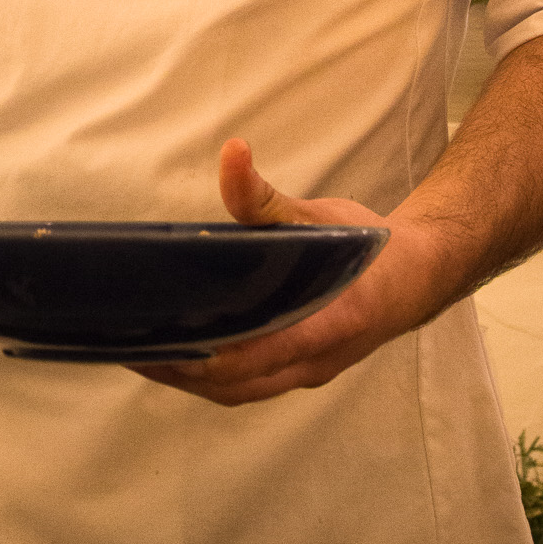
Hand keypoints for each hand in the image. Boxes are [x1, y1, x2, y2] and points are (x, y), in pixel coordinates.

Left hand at [129, 139, 443, 407]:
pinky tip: (179, 353)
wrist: (420, 277)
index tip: (150, 337)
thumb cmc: (369, 247)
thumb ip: (265, 195)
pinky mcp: (302, 372)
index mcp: (326, 323)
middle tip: (122, 341)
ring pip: (237, 391)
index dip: (199, 352)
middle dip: (177, 368)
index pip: (252, 353)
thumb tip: (232, 152)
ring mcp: (309, 373)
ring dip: (188, 378)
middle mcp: (315, 360)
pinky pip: (248, 387)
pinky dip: (210, 377)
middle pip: (233, 382)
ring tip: (137, 349)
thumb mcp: (317, 215)